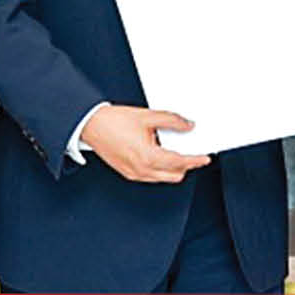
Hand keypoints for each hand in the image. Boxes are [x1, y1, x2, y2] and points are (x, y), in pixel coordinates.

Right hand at [83, 105, 211, 184]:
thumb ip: (172, 121)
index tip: (204, 158)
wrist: (91, 125)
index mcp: (148, 156)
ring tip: (173, 149)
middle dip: (186, 165)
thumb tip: (188, 125)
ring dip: (172, 167)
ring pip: (163, 178)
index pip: (180, 163)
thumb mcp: (148, 117)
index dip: (195, 160)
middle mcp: (141, 170)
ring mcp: (134, 174)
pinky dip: (159, 168)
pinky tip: (158, 153)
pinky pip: (151, 176)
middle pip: (174, 176)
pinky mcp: (128, 173)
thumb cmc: (113, 121)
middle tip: (191, 152)